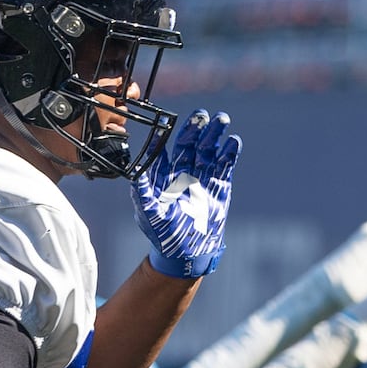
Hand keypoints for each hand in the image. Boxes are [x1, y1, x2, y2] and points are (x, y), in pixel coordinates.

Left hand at [131, 109, 240, 276]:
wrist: (187, 252)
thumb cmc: (164, 234)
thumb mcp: (149, 212)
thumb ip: (142, 190)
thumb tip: (134, 171)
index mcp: (163, 175)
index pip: (165, 149)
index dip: (168, 135)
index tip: (169, 121)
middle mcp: (182, 172)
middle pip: (190, 144)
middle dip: (196, 128)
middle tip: (203, 115)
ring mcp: (202, 177)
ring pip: (209, 150)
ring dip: (215, 134)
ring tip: (222, 120)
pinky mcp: (219, 186)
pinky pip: (225, 165)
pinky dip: (229, 153)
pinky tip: (233, 141)